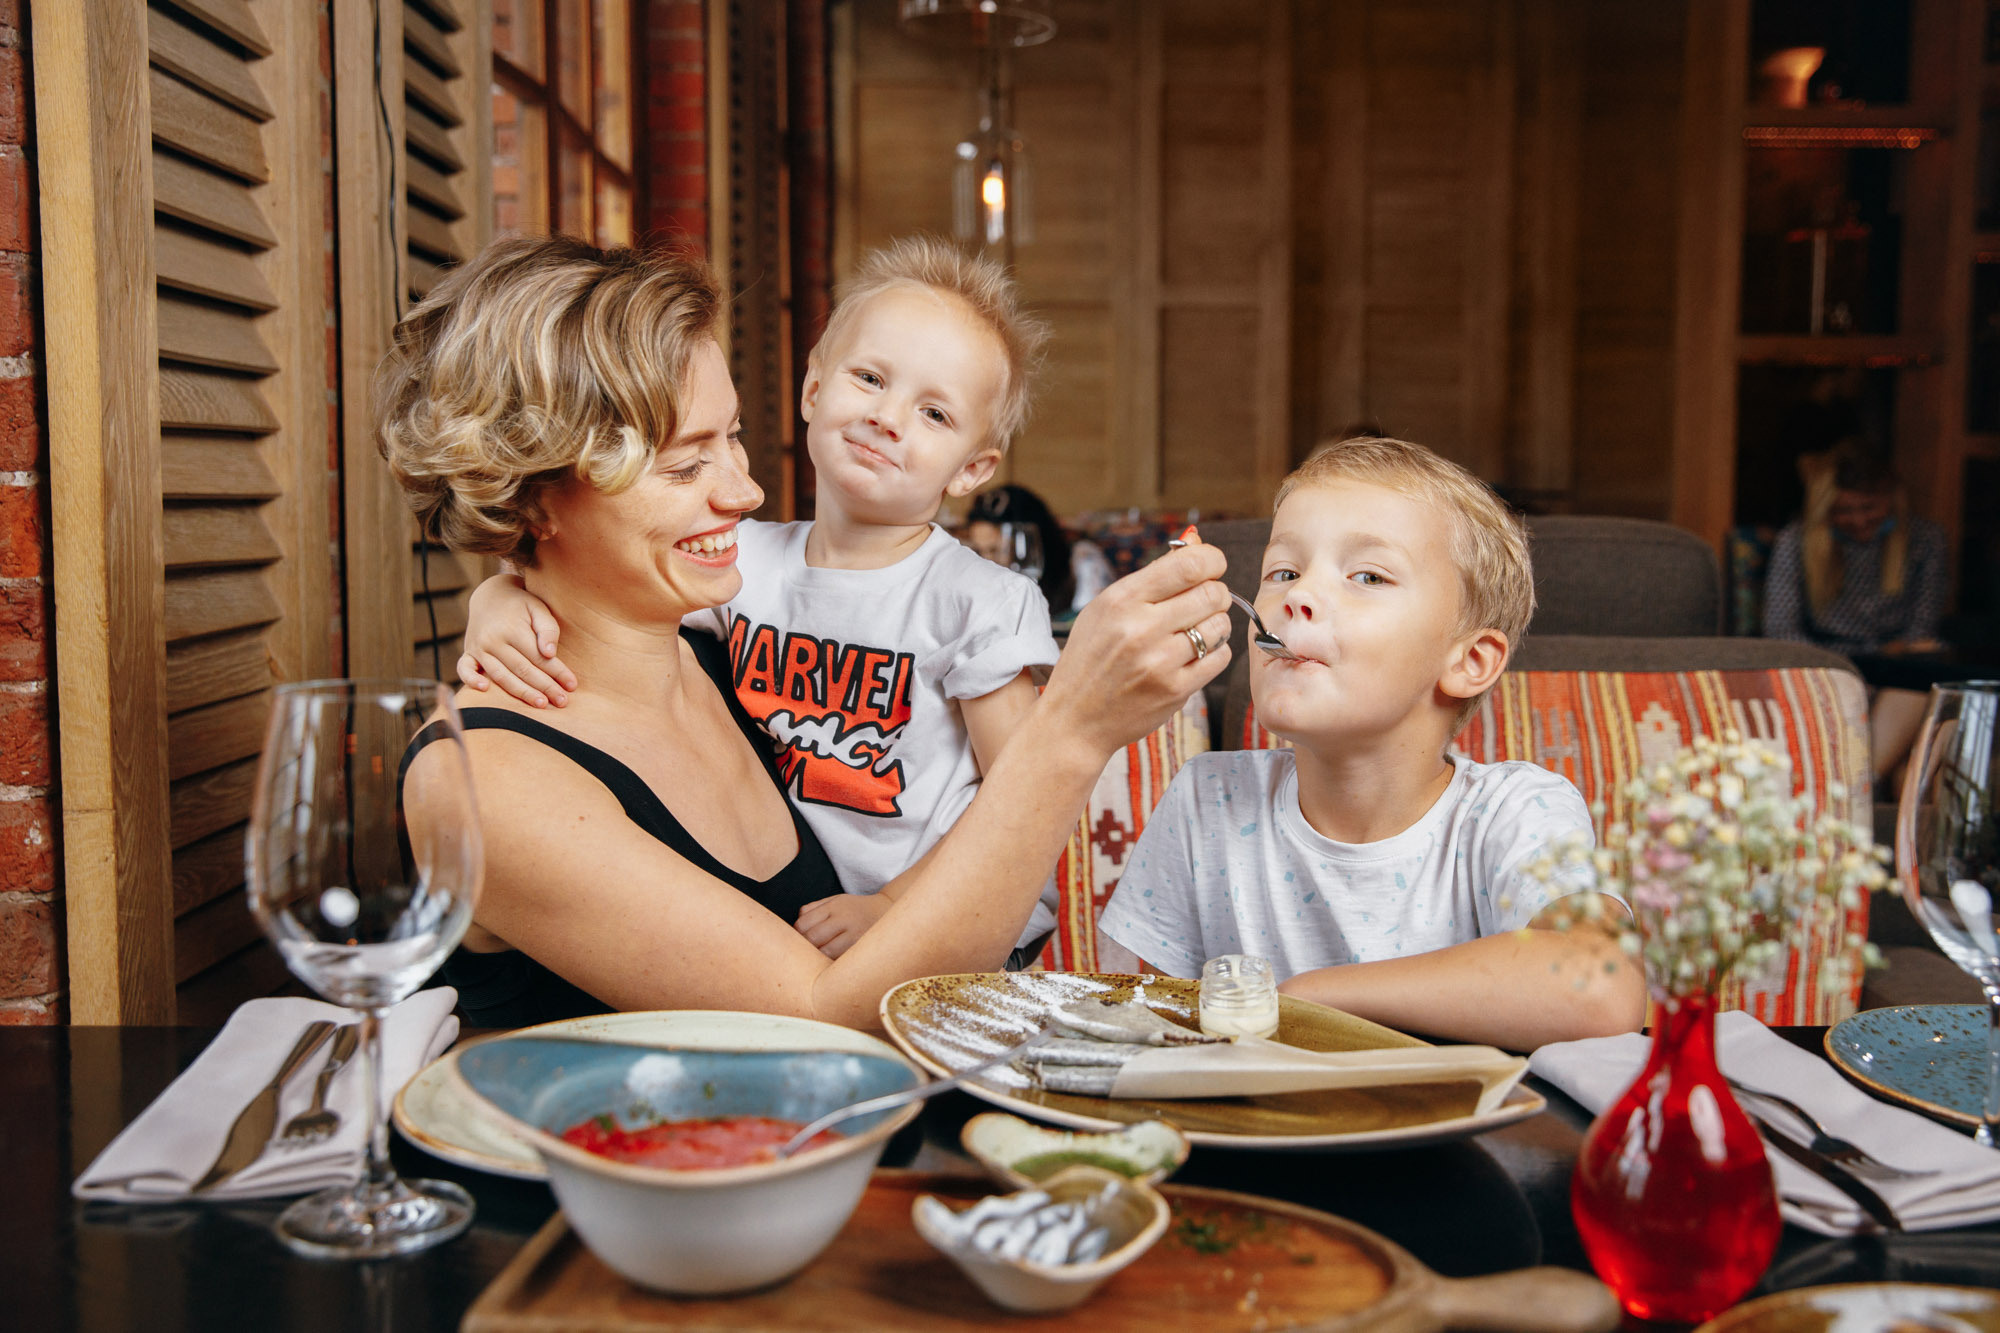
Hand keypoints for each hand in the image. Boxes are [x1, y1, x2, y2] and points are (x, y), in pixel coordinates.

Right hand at [457, 574, 578, 706]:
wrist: (491, 596)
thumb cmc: (521, 605)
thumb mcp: (538, 608)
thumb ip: (547, 628)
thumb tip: (549, 653)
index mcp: (512, 629)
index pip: (538, 657)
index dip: (557, 672)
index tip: (572, 685)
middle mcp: (493, 640)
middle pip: (522, 670)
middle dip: (544, 687)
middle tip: (562, 701)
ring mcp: (478, 648)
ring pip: (501, 676)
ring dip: (521, 692)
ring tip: (541, 704)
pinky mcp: (468, 653)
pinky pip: (464, 669)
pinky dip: (471, 680)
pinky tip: (485, 690)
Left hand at [795, 892, 894, 959]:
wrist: (889, 912)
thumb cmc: (856, 910)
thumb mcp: (836, 900)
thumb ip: (813, 908)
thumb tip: (796, 924)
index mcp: (834, 907)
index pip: (803, 923)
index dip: (797, 934)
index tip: (800, 940)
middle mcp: (845, 920)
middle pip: (812, 938)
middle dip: (805, 948)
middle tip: (807, 952)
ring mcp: (855, 936)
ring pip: (825, 952)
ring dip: (817, 958)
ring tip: (818, 959)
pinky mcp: (863, 950)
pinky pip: (840, 961)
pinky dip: (832, 964)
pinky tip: (831, 964)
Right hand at [1039, 541, 1231, 754]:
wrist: (1074, 719)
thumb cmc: (1090, 659)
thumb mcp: (1105, 609)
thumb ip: (1151, 578)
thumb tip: (1197, 544)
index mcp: (1120, 600)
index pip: (1188, 565)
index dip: (1211, 560)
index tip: (1212, 566)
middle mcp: (1140, 628)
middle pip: (1211, 593)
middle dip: (1214, 594)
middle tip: (1201, 603)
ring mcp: (1159, 662)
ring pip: (1220, 625)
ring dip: (1215, 625)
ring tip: (1195, 631)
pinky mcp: (1175, 690)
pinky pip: (1220, 658)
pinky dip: (1214, 653)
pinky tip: (1194, 655)